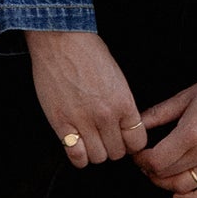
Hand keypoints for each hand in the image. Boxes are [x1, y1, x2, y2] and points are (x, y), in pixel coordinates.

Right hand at [25, 30, 148, 167]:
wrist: (60, 39)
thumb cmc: (87, 52)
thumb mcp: (117, 78)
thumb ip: (122, 104)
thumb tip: (122, 124)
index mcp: (124, 103)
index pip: (137, 142)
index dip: (130, 143)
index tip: (123, 138)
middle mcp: (106, 116)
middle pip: (117, 153)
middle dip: (112, 147)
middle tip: (104, 137)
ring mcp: (82, 121)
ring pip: (98, 158)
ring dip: (95, 152)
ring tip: (89, 140)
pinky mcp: (60, 123)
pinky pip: (75, 156)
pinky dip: (78, 156)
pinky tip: (76, 145)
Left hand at [133, 69, 196, 197]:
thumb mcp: (186, 96)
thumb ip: (158, 113)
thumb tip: (137, 124)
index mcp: (191, 133)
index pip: (156, 160)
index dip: (140, 160)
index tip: (137, 152)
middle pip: (167, 175)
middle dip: (149, 170)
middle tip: (144, 160)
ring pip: (185, 188)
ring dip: (166, 185)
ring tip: (159, 174)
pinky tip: (181, 196)